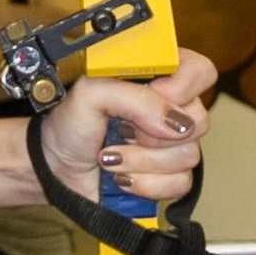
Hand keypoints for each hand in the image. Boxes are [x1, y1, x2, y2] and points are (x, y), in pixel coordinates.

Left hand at [36, 48, 216, 205]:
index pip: (199, 72)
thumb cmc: (70, 125)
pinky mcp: (169, 177)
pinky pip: (179, 182)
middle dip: (150, 131)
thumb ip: (133, 96)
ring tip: (110, 153)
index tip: (152, 96)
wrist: (55, 166)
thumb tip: (172, 120)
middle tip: (120, 128)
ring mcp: (172, 146)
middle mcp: (170, 110)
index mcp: (158, 78)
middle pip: (198, 120)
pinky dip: (144, 182)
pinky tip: (122, 174)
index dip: (180, 87)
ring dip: (139, 159)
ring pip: (188, 155)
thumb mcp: (89, 94)